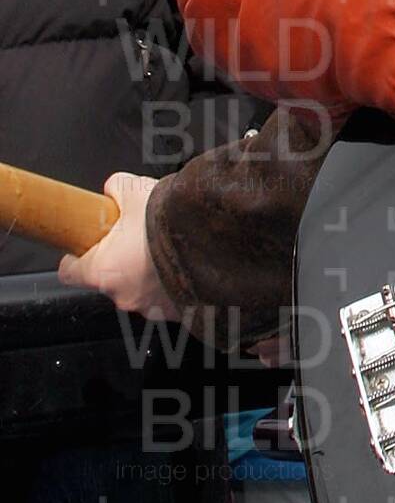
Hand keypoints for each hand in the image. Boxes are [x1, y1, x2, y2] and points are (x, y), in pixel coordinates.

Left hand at [57, 173, 178, 319]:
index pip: (69, 272)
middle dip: (121, 259)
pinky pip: (166, 297)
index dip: (77, 254)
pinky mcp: (175, 313)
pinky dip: (172, 282)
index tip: (86, 244)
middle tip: (139, 237)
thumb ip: (116, 189)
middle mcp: (122, 295)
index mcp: (103, 271)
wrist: (217, 236)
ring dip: (148, 272)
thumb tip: (113, 190)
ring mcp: (150, 308)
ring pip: (139, 288)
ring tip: (168, 248)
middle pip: (108, 278)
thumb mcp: (136, 190)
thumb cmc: (172, 220)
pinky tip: (184, 261)